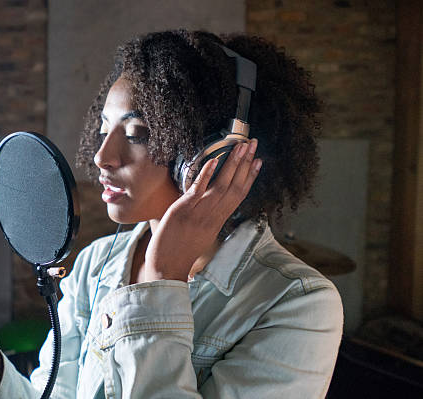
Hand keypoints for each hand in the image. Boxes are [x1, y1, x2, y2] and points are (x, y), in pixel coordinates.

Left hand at [144, 139, 261, 281]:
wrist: (166, 268)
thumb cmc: (180, 252)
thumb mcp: (199, 233)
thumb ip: (206, 216)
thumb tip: (206, 199)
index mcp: (218, 221)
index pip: (239, 195)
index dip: (250, 177)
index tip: (258, 162)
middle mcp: (212, 216)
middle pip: (235, 187)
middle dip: (246, 164)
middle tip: (253, 144)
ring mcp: (198, 213)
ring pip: (221, 186)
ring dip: (232, 164)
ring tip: (241, 147)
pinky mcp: (183, 211)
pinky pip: (197, 191)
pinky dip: (206, 175)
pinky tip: (213, 161)